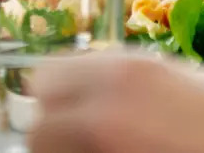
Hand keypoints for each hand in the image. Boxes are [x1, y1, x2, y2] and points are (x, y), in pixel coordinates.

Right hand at [28, 52, 203, 152]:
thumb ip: (91, 149)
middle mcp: (111, 76)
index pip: (38, 131)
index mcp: (101, 117)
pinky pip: (110, 67)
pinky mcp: (164, 60)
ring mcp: (138, 60)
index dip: (46, 152)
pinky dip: (107, 90)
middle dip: (52, 117)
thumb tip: (70, 145)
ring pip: (78, 68)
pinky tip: (132, 123)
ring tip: (101, 133)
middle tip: (76, 146)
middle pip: (44, 82)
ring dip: (78, 97)